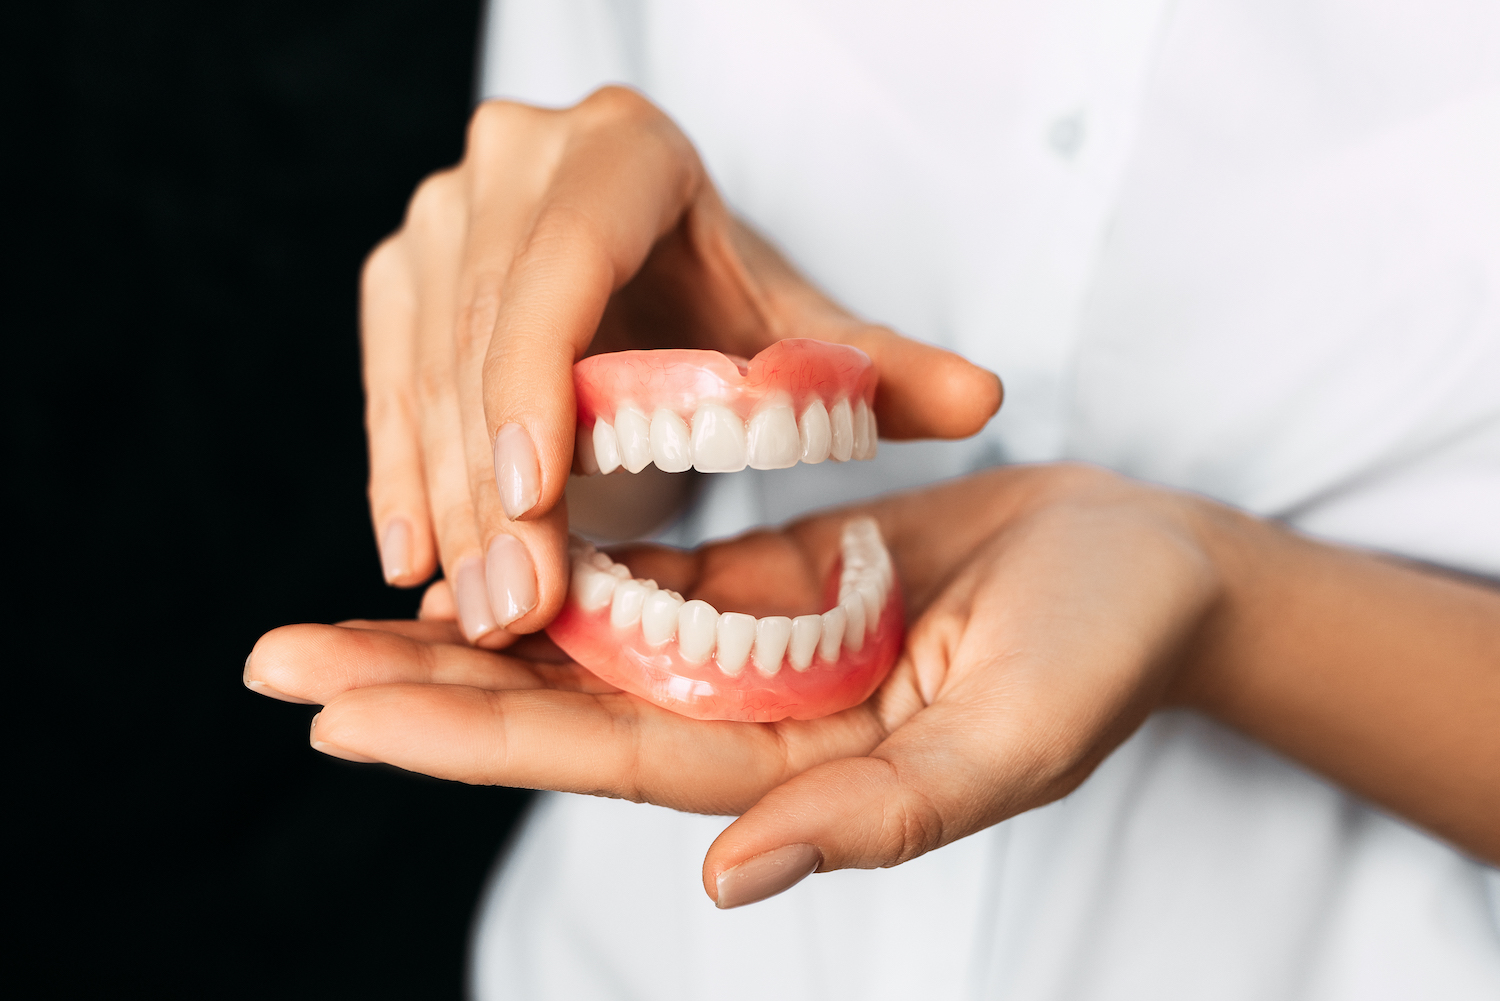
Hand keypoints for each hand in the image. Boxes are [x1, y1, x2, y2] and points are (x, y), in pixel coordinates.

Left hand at [247, 464, 1499, 904]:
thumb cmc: (1104, 650)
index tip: (343, 710)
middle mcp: (749, 716)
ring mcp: (751, 645)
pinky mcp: (768, 579)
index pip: (601, 755)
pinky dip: (557, 557)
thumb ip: (881, 813)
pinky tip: (479, 540)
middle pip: (557, 703)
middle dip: (421, 684)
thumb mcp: (1012, 736)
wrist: (1145, 563)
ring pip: (582, 635)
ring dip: (467, 620)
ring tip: (340, 603)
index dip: (471, 733)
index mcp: (791, 769)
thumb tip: (726, 881)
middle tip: (274, 663)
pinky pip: (643, 569)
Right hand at [362, 86, 1000, 644]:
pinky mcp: (403, 273)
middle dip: (492, 483)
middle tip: (517, 609)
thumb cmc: (722, 297)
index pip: (562, 263)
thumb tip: (984, 403)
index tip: (535, 497)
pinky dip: (399, 475)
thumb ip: (875, 367)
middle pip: (482, 331)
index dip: (535, 376)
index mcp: (621, 154)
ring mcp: (443, 216)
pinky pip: (384, 383)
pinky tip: (414, 562)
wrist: (643, 265)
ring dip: (443, 499)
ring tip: (475, 609)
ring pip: (422, 366)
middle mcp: (514, 165)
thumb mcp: (795, 328)